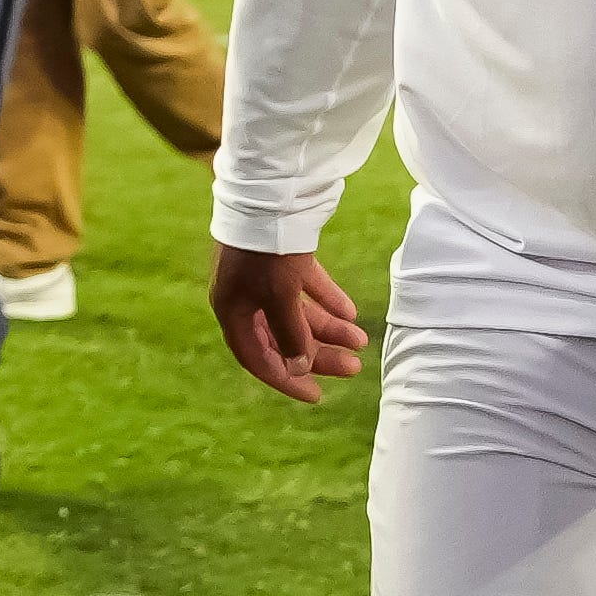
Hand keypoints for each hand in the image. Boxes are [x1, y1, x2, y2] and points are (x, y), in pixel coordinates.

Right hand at [209, 243, 368, 403]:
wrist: (267, 200)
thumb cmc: (266, 255)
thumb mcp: (280, 300)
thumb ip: (291, 337)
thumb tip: (299, 367)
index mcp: (233, 310)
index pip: (256, 357)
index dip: (285, 379)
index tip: (317, 396)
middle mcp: (246, 297)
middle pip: (282, 337)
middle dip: (318, 354)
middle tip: (354, 367)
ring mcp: (263, 278)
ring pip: (297, 314)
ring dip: (328, 329)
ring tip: (361, 340)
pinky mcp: (281, 259)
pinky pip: (305, 288)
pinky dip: (326, 300)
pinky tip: (351, 312)